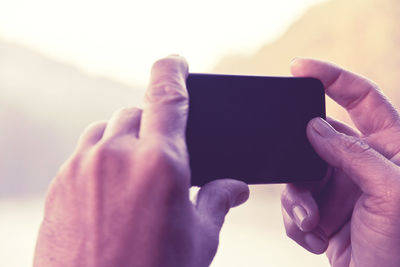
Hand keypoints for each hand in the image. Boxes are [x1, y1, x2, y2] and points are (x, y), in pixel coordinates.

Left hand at [34, 55, 248, 266]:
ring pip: (107, 130)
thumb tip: (236, 188)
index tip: (176, 61)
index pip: (167, 95)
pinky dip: (100, 161)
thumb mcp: (199, 240)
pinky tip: (108, 192)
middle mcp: (117, 156)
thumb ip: (218, 202)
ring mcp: (82, 167)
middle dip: (152, 126)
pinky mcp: (59, 184)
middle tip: (161, 156)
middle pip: (136, 113)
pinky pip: (84, 155)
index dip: (173, 70)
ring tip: (134, 175)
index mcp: (161, 163)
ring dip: (123, 140)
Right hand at [281, 58, 399, 266]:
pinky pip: (295, 201)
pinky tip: (315, 237)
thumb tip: (315, 127)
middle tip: (303, 183)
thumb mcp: (389, 194)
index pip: (362, 97)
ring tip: (312, 223)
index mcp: (392, 148)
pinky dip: (297, 219)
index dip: (332, 77)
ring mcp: (342, 187)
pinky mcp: (324, 209)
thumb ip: (353, 153)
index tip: (299, 67)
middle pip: (316, 139)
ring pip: (300, 173)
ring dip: (298, 200)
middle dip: (301, 160)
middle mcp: (364, 163)